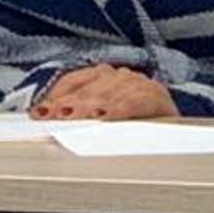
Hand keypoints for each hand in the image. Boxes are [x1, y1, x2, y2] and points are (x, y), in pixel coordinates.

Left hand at [30, 64, 177, 120]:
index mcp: (105, 78)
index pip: (75, 81)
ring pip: (111, 91)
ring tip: (75, 116)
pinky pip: (137, 100)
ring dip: (91, 104)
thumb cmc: (136, 128)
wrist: (176, 135)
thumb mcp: (103, 119)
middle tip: (52, 115)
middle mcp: (121, 77)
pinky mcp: (158, 98)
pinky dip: (120, 108)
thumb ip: (79, 115)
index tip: (37, 111)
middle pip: (90, 87)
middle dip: (68, 102)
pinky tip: (107, 117)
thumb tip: (45, 116)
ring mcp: (140, 85)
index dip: (55, 95)